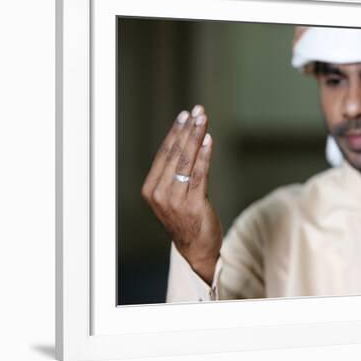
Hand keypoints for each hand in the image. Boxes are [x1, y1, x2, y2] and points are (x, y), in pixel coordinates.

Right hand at [141, 105, 221, 283]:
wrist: (196, 249)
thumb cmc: (186, 219)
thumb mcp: (173, 196)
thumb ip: (174, 174)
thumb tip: (185, 142)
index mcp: (151, 189)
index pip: (164, 154)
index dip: (175, 132)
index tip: (185, 115)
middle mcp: (160, 193)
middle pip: (175, 153)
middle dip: (187, 129)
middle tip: (198, 111)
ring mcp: (176, 199)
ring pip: (187, 160)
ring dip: (196, 136)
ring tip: (203, 119)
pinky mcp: (194, 203)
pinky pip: (199, 174)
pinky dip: (204, 155)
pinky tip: (208, 140)